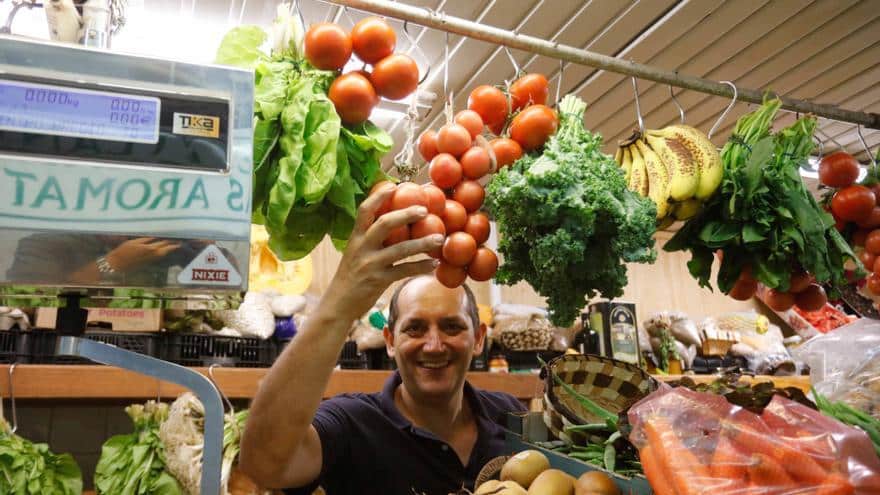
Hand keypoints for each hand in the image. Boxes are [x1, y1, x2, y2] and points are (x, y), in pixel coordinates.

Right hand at [105, 237, 181, 271]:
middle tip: (181, 241)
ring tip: (176, 244)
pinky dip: (164, 252)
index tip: (179, 236)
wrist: (117, 264)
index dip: (172, 240)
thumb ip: (146, 240)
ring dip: (170, 249)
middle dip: (174, 245)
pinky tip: (165, 250)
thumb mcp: (134, 242)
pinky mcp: (148, 263)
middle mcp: (152, 255)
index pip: (164, 243)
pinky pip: (159, 256)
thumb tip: (156, 237)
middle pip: (167, 249)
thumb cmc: (123, 251)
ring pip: (164, 254)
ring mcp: (151, 260)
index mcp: (150, 248)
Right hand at [324, 183, 443, 321]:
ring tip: (440, 239)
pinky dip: (421, 266)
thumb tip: (394, 225)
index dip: (379, 196)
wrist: (338, 305)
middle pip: (384, 224)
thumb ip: (370, 240)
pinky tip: (434, 264)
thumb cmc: (350, 278)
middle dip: (406, 214)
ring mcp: (370, 264)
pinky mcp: (378, 281)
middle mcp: (361, 247)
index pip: (364, 210)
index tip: (394, 186)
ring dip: (422, 242)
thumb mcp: (355, 254)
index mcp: (355, 238)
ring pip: (400, 249)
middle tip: (425, 210)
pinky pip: (404, 271)